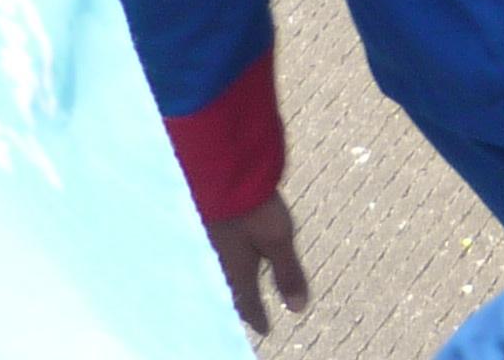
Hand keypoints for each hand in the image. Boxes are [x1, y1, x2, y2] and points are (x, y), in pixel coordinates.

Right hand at [207, 196, 309, 336]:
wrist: (220, 173)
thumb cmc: (252, 208)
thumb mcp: (278, 239)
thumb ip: (288, 273)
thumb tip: (299, 309)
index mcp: (237, 270)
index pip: (247, 301)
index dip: (257, 316)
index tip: (265, 329)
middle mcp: (219, 261)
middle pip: (229, 290)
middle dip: (237, 304)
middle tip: (245, 314)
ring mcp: (208, 243)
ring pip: (218, 273)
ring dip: (227, 284)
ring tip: (233, 291)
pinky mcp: (205, 225)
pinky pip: (211, 254)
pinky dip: (219, 264)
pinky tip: (220, 257)